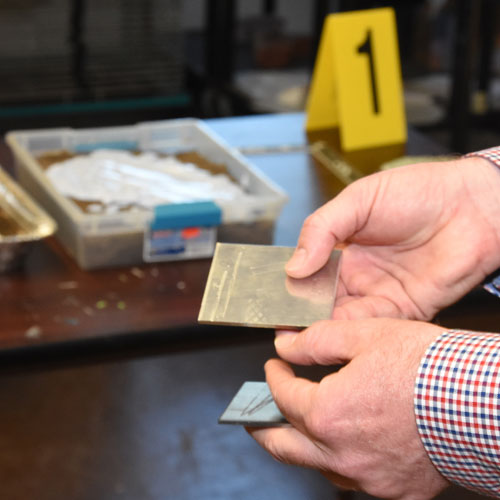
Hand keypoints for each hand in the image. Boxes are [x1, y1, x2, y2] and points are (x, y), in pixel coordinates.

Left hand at [248, 319, 449, 498]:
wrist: (482, 400)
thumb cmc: (427, 367)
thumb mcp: (365, 335)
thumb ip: (316, 340)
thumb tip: (286, 345)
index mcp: (328, 413)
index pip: (283, 395)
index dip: (274, 377)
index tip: (274, 366)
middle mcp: (341, 453)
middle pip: (284, 447)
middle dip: (263, 429)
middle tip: (253, 418)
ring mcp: (369, 478)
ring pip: (317, 468)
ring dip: (301, 449)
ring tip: (295, 432)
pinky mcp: (396, 491)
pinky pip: (355, 482)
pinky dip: (340, 463)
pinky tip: (344, 447)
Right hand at [286, 157, 499, 319]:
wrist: (473, 206)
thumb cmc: (419, 192)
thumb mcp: (358, 200)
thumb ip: (322, 229)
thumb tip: (293, 265)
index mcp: (342, 246)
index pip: (305, 269)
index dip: (286, 282)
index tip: (265, 294)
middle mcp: (357, 273)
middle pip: (317, 298)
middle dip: (295, 310)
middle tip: (273, 319)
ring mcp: (378, 292)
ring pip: (338, 316)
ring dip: (316, 325)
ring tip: (291, 332)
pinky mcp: (402, 309)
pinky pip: (369, 326)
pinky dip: (348, 332)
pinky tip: (327, 333)